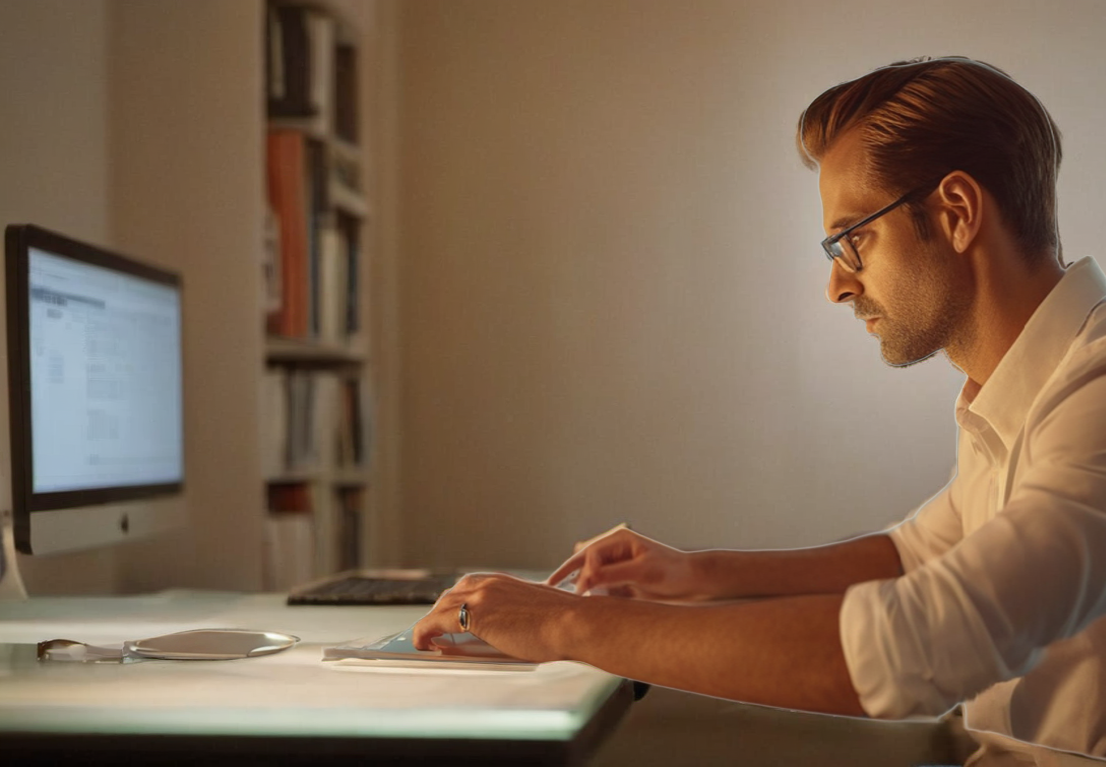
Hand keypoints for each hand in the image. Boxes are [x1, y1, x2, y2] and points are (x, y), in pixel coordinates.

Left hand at [411, 572, 580, 663]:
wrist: (573, 623)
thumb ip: (524, 613)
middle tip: (438, 627)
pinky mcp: (473, 615)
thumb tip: (522, 626)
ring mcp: (481, 596)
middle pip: (453, 593)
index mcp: (507, 581)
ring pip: (441, 605)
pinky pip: (435, 622)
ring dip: (432, 621)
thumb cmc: (568, 623)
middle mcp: (491, 583)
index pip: (472, 585)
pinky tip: (422, 643)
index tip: (455, 611)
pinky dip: (424, 631)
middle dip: (443, 610)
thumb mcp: (541, 612)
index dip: (459, 600)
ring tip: (428, 637)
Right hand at [545, 526, 697, 600]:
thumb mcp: (644, 571)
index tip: (584, 587)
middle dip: (566, 573)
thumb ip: (615, 574)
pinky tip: (581, 607)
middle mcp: (614, 554)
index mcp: (619, 542)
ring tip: (562, 600)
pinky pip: (600, 590)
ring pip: (589, 577)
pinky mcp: (620, 585)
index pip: (591, 554)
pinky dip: (591, 597)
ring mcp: (616, 570)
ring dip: (578, 587)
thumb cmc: (674, 572)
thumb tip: (589, 578)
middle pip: (582, 561)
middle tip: (548, 586)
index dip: (585, 570)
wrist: (695, 585)